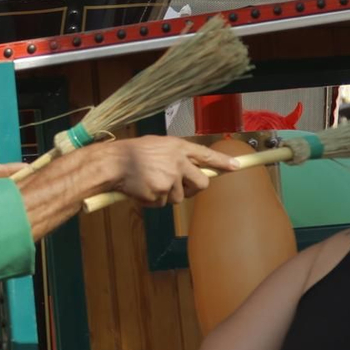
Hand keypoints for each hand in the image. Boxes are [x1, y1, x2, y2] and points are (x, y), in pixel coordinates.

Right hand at [103, 137, 239, 206]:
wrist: (113, 163)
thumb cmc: (132, 153)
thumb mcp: (158, 146)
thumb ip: (176, 155)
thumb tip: (192, 168)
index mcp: (178, 147)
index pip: (206, 155)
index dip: (223, 162)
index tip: (237, 166)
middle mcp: (178, 162)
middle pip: (201, 183)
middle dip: (194, 189)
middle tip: (182, 187)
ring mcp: (170, 179)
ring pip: (179, 197)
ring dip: (166, 195)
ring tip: (149, 182)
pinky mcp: (160, 193)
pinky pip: (162, 203)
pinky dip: (152, 200)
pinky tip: (141, 189)